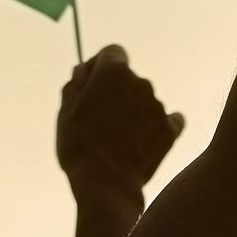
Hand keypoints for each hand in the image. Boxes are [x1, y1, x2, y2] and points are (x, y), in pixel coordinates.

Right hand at [57, 44, 184, 206]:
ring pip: (143, 100)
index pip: (112, 52)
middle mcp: (141, 82)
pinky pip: (164, 120)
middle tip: (97, 120)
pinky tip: (140, 143)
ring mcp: (158, 106)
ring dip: (132, 112)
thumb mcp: (66, 112)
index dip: (99, 67)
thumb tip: (83, 71)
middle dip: (114, 92)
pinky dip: (153, 127)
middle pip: (128, 78)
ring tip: (115, 140)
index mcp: (113, 72)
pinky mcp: (170, 129)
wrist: (106, 184)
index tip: (89, 86)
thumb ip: (76, 84)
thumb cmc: (80, 146)